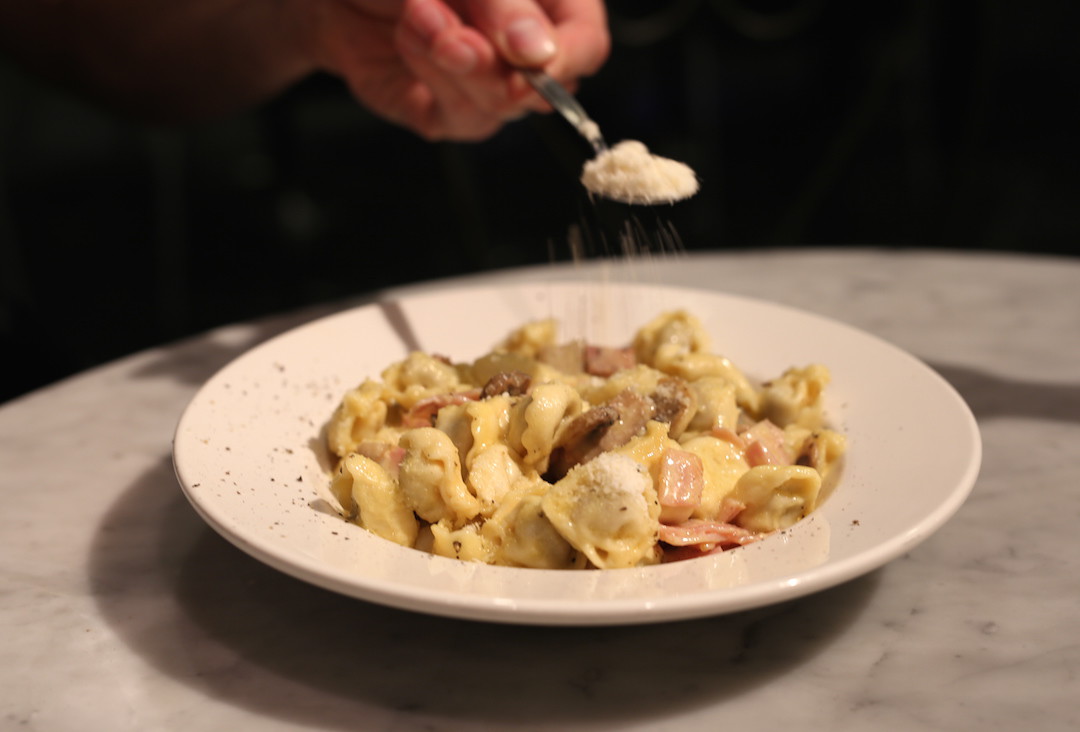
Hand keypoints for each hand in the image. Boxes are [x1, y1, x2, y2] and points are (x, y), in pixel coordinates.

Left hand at [296, 0, 609, 140]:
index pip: (585, 43)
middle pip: (544, 84)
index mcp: (546, 5)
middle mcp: (520, 51)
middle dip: (493, 57)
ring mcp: (483, 85)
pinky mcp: (441, 112)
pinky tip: (410, 33)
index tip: (532, 57)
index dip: (568, 57)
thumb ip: (504, 3)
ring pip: (499, 107)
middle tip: (453, 32)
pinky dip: (429, 71)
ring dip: (456, 61)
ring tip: (420, 13)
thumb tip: (536, 51)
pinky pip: (454, 117)